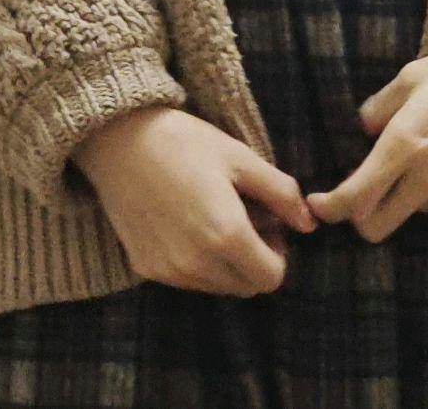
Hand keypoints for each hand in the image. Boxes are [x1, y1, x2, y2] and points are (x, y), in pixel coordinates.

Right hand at [71, 105, 317, 296]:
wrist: (119, 140)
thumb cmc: (185, 141)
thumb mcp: (241, 157)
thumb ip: (281, 193)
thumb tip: (309, 223)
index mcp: (226, 235)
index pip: (271, 278)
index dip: (278, 253)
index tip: (268, 223)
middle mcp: (197, 264)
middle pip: (246, 287)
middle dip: (254, 260)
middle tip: (245, 217)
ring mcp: (169, 271)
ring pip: (217, 286)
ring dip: (226, 263)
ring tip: (214, 217)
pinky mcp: (146, 268)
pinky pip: (186, 279)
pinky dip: (197, 262)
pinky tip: (186, 221)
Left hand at [305, 38, 427, 241]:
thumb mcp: (415, 75)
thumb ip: (379, 108)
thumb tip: (363, 133)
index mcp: (406, 144)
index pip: (355, 197)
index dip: (330, 208)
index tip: (317, 206)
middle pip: (377, 225)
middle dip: (363, 216)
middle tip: (364, 190)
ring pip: (416, 210)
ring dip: (411, 193)